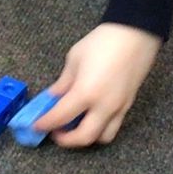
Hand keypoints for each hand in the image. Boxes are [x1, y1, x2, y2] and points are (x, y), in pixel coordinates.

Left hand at [34, 23, 163, 147]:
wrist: (136, 33)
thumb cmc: (103, 41)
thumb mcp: (75, 58)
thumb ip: (63, 82)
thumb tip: (54, 96)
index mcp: (85, 93)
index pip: (60, 117)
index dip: (45, 123)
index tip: (36, 125)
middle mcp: (103, 106)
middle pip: (83, 138)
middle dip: (66, 140)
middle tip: (55, 132)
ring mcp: (119, 108)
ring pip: (103, 137)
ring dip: (86, 137)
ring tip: (75, 126)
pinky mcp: (128, 104)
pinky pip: (114, 126)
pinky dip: (100, 128)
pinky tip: (91, 116)